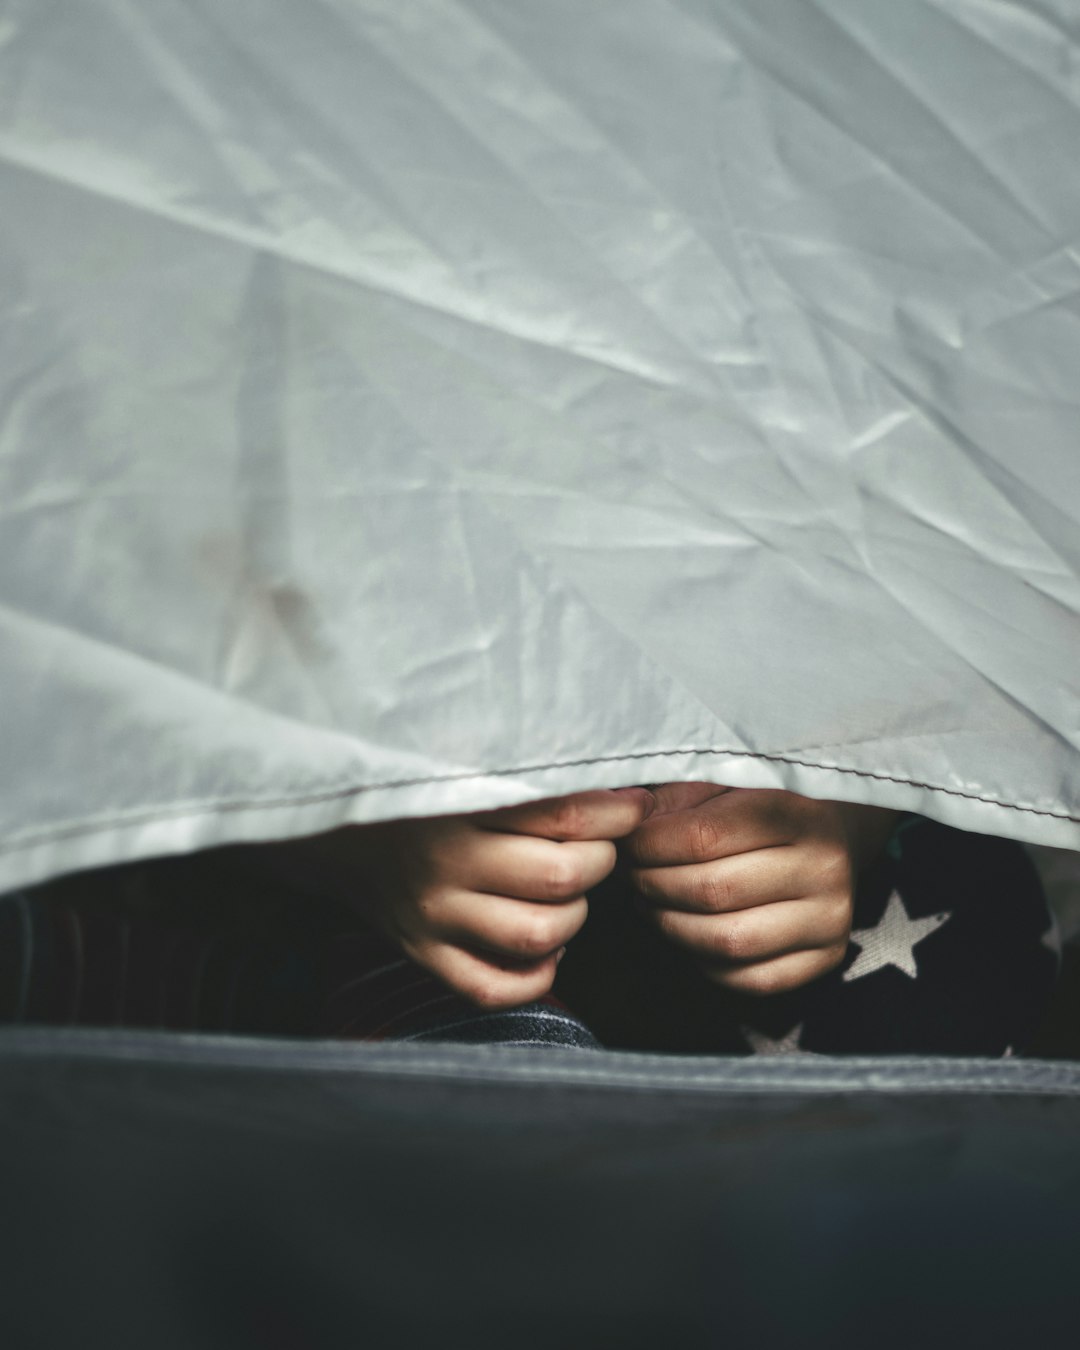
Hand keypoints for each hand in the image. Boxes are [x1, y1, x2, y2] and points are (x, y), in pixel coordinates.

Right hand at [240, 788, 653, 1008]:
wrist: (328, 823)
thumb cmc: (413, 784)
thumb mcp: (462, 761)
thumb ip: (526, 768)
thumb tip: (612, 781)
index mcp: (459, 802)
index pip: (563, 815)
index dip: (615, 813)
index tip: (633, 804)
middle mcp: (445, 865)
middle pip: (560, 878)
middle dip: (600, 862)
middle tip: (599, 846)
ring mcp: (432, 917)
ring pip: (537, 935)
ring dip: (575, 916)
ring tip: (570, 891)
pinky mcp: (423, 955)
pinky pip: (493, 988)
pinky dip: (536, 975)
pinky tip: (546, 945)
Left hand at [623, 784, 899, 994]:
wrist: (832, 835)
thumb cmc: (763, 805)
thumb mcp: (724, 782)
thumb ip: (676, 800)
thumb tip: (624, 825)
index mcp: (798, 810)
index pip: (703, 836)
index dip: (649, 844)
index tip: (624, 843)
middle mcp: (823, 866)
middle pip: (711, 891)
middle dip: (652, 884)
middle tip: (628, 873)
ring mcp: (830, 918)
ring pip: (726, 941)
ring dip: (670, 925)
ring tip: (650, 901)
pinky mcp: (828, 957)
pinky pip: (748, 978)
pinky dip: (704, 961)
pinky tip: (688, 932)